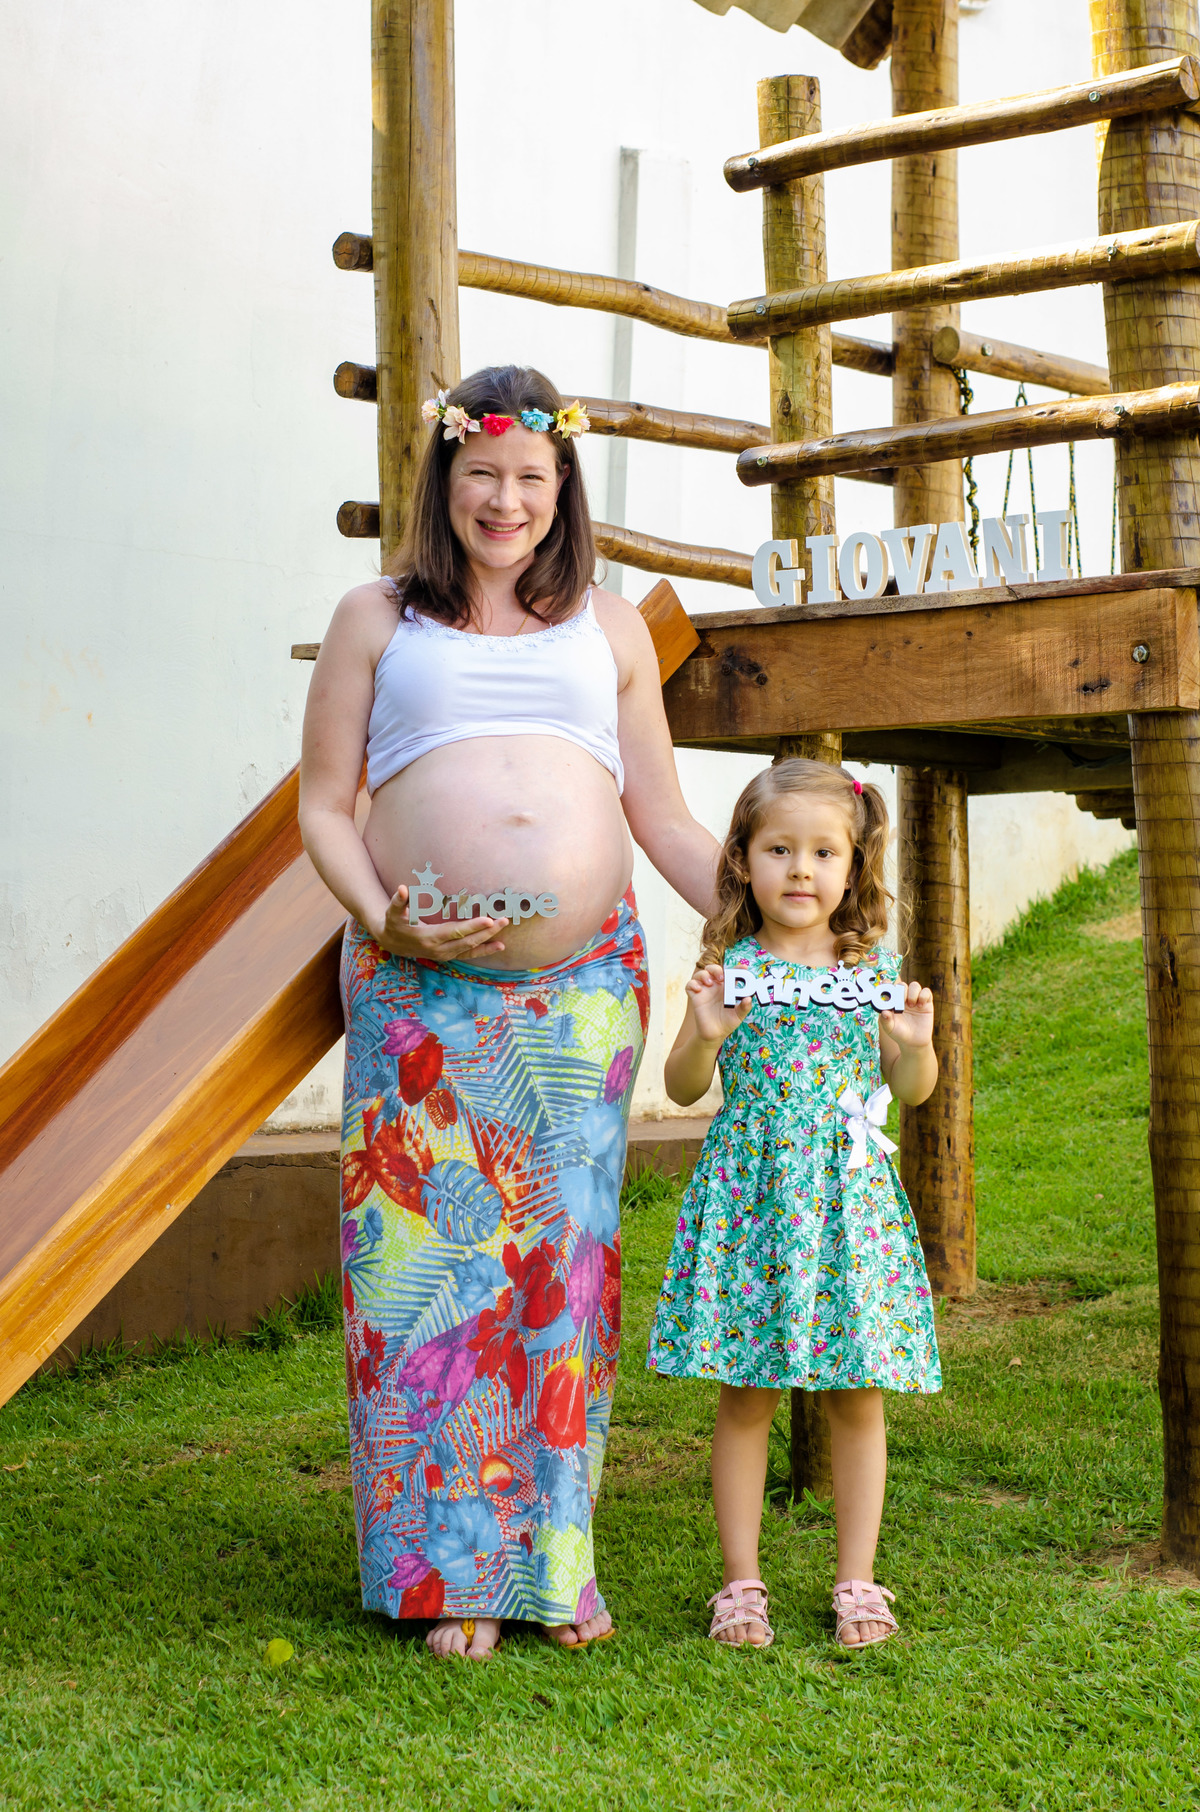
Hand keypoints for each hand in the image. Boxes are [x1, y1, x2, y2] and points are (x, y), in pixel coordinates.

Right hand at [372, 885, 508, 960]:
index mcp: (428, 937)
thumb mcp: (393, 912)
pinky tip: (498, 946)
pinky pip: (468, 955)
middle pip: (467, 941)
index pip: (455, 932)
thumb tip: (402, 889)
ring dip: (488, 941)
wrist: (392, 942)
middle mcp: (439, 950)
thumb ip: (398, 901)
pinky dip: (483, 951)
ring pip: (470, 949)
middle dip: (487, 932)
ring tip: (504, 933)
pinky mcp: (448, 956)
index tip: (488, 920)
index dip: (472, 927)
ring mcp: (444, 955)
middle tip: (504, 921)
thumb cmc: (394, 923)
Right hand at [686, 963, 753, 1045]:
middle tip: (721, 977)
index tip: (743, 968)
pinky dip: (693, 984)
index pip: (731, 974)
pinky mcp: (695, 997)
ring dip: (704, 974)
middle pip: (713, 969)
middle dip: (716, 969)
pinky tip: (699, 989)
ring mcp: (704, 991)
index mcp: (726, 988)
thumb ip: (745, 1007)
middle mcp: (715, 987)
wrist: (714, 1034)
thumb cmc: (727, 1023)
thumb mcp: (739, 1015)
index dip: (737, 968)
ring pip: (700, 974)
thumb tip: (749, 999)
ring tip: (710, 983)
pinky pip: (689, 985)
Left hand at [880, 979, 933, 1047]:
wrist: (915, 1042)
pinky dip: (923, 995)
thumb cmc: (899, 1034)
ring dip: (912, 993)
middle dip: (901, 991)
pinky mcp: (926, 1003)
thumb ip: (885, 1021)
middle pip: (902, 985)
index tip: (886, 985)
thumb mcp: (890, 1029)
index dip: (887, 983)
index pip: (888, 987)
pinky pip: (926, 992)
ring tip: (912, 1005)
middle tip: (902, 1002)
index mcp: (892, 1001)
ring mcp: (915, 999)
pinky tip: (920, 1005)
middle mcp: (903, 998)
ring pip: (914, 985)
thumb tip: (884, 1012)